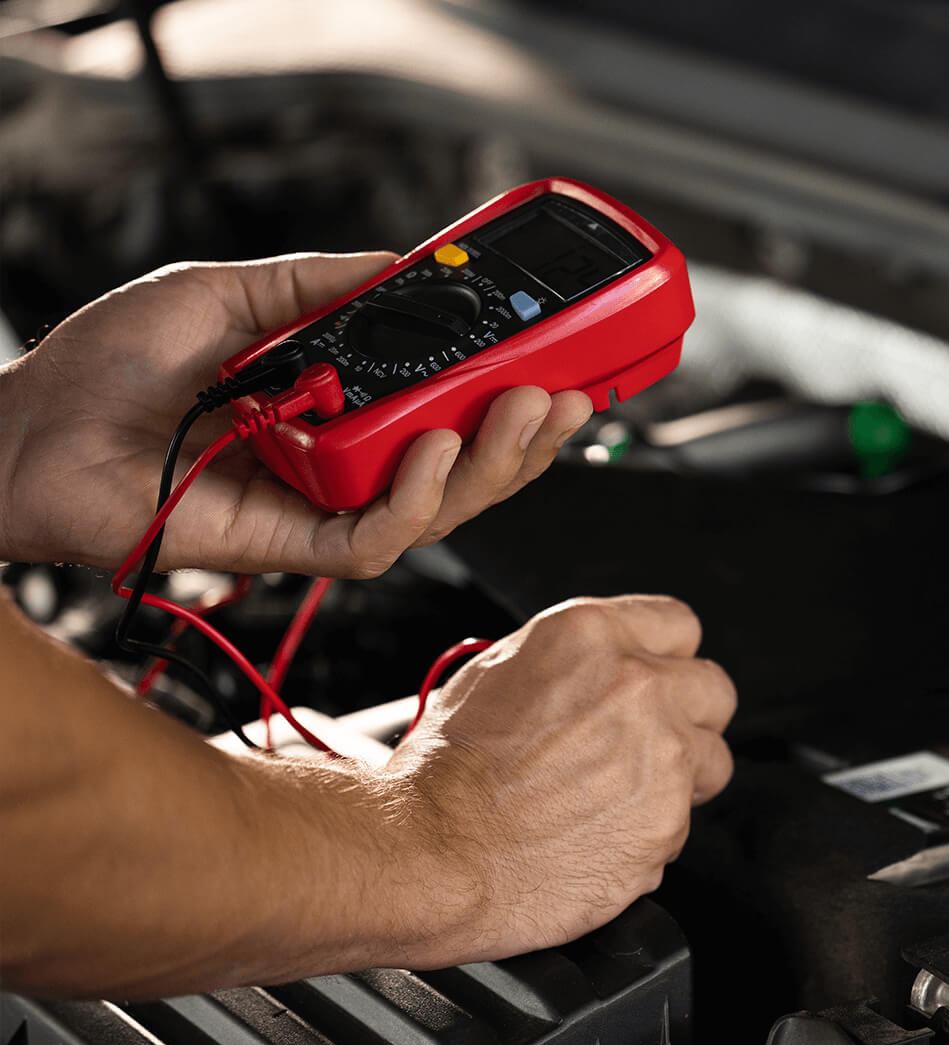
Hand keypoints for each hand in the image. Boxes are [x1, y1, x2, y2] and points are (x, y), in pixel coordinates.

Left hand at [0, 254, 591, 575]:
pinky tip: (432, 449)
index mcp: (338, 408)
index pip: (443, 410)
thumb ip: (322, 285)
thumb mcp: (234, 292)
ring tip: (527, 413)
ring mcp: (321, 509)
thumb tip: (404, 266)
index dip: (505, 393)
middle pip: (460, 468)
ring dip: (492, 464)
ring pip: (437, 510)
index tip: (555, 358)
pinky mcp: (291, 546)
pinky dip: (415, 498)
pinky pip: (377, 538)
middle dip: (524, 437)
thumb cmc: (114, 369)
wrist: (34, 430)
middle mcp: (341, 464)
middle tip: (566, 392)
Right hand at [385, 595, 735, 965]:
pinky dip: (650, 831)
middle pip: (714, 689)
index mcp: (592, 636)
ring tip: (618, 795)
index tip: (660, 676)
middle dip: (688, 714)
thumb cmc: (447, 768)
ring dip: (680, 776)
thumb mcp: (498, 669)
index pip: (678, 625)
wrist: (433, 850)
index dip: (666, 656)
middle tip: (648, 740)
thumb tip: (606, 666)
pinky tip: (597, 833)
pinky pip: (682, 822)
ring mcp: (662, 756)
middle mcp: (637, 686)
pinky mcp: (667, 824)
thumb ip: (574, 659)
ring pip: (712, 760)